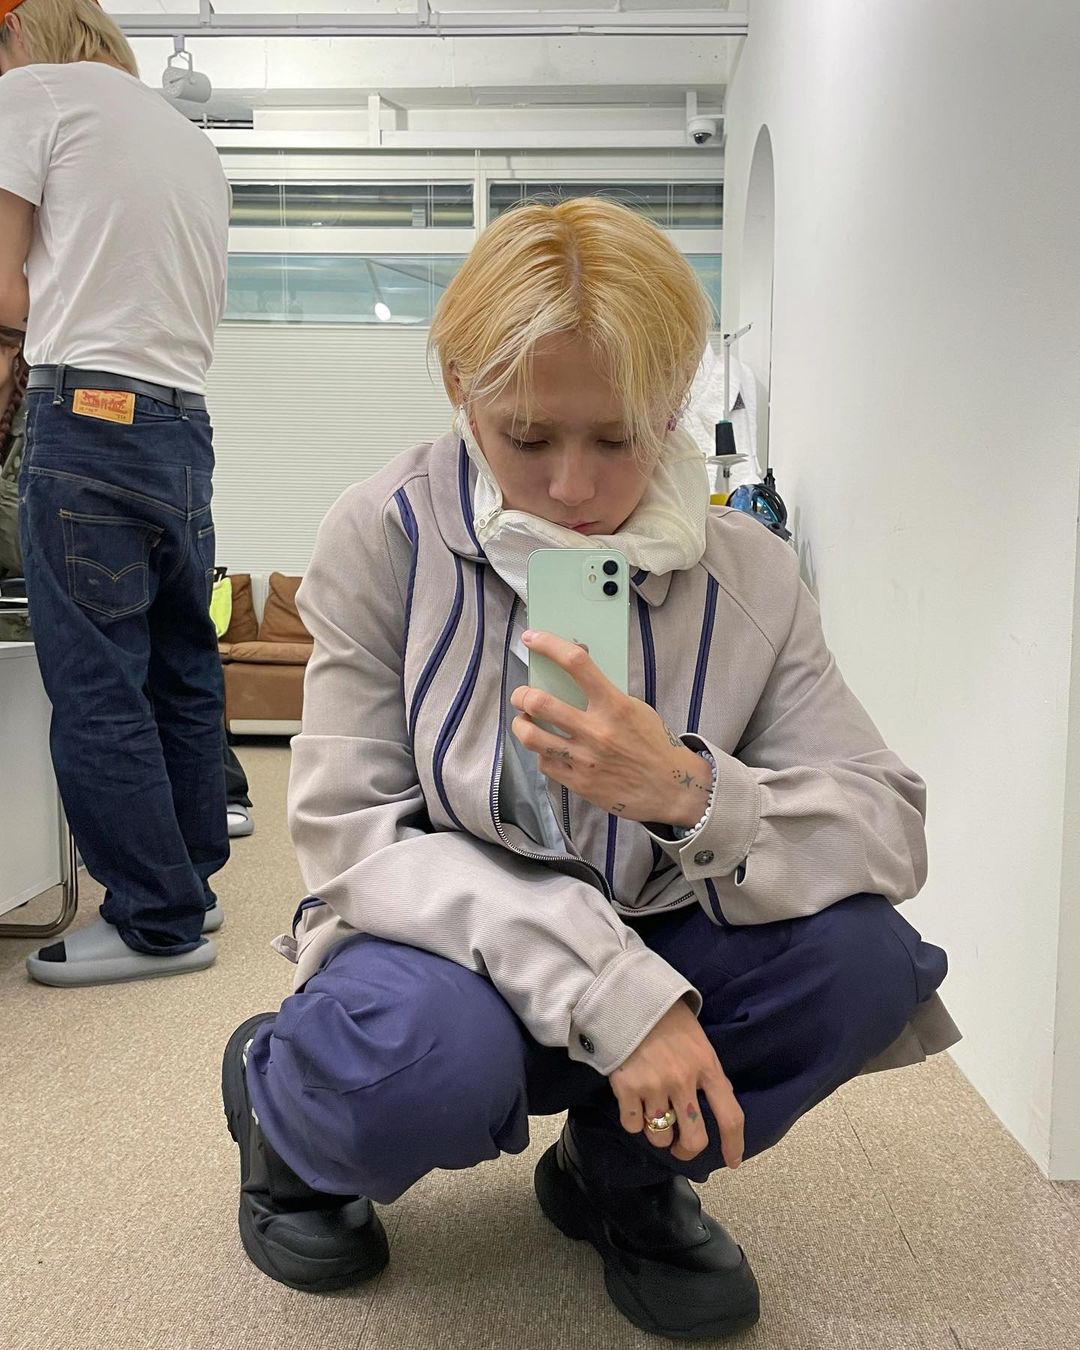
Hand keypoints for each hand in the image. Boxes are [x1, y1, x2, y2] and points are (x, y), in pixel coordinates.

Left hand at [510, 629, 712, 825]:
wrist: (672, 790)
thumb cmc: (654, 745)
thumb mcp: (636, 709)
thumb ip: (605, 693)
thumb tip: (574, 672)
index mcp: (614, 706)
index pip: (576, 664)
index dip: (548, 645)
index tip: (533, 639)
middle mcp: (596, 731)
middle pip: (539, 702)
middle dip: (521, 694)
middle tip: (522, 694)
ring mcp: (585, 760)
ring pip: (531, 736)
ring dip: (521, 724)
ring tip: (525, 720)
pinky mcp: (579, 784)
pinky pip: (544, 763)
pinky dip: (542, 753)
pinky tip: (549, 749)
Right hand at [610, 999, 743, 1166]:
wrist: (628, 996)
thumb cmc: (668, 1017)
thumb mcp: (700, 1042)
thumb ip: (709, 1073)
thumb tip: (719, 1100)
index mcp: (708, 1067)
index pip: (731, 1116)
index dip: (734, 1144)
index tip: (733, 1161)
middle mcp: (683, 1081)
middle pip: (694, 1139)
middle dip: (687, 1151)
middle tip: (680, 1146)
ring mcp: (654, 1086)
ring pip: (660, 1137)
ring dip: (657, 1135)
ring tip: (653, 1118)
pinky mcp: (626, 1088)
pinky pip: (632, 1125)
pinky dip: (633, 1122)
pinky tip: (633, 1106)